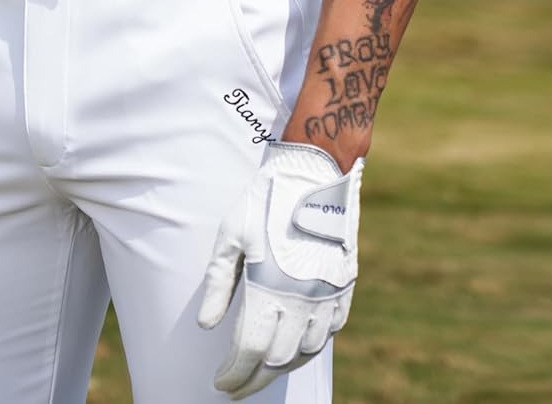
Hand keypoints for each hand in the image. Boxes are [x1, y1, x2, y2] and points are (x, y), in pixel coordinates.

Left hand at [197, 141, 363, 399]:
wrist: (314, 169)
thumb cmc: (265, 198)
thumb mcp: (231, 233)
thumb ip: (218, 282)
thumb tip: (206, 325)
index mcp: (271, 286)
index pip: (250, 350)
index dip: (234, 374)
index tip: (221, 384)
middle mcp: (304, 298)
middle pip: (277, 359)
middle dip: (254, 377)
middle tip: (237, 383)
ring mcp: (329, 293)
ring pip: (306, 351)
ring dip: (282, 365)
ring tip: (262, 368)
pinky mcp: (346, 284)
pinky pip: (331, 331)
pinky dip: (311, 346)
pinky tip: (296, 345)